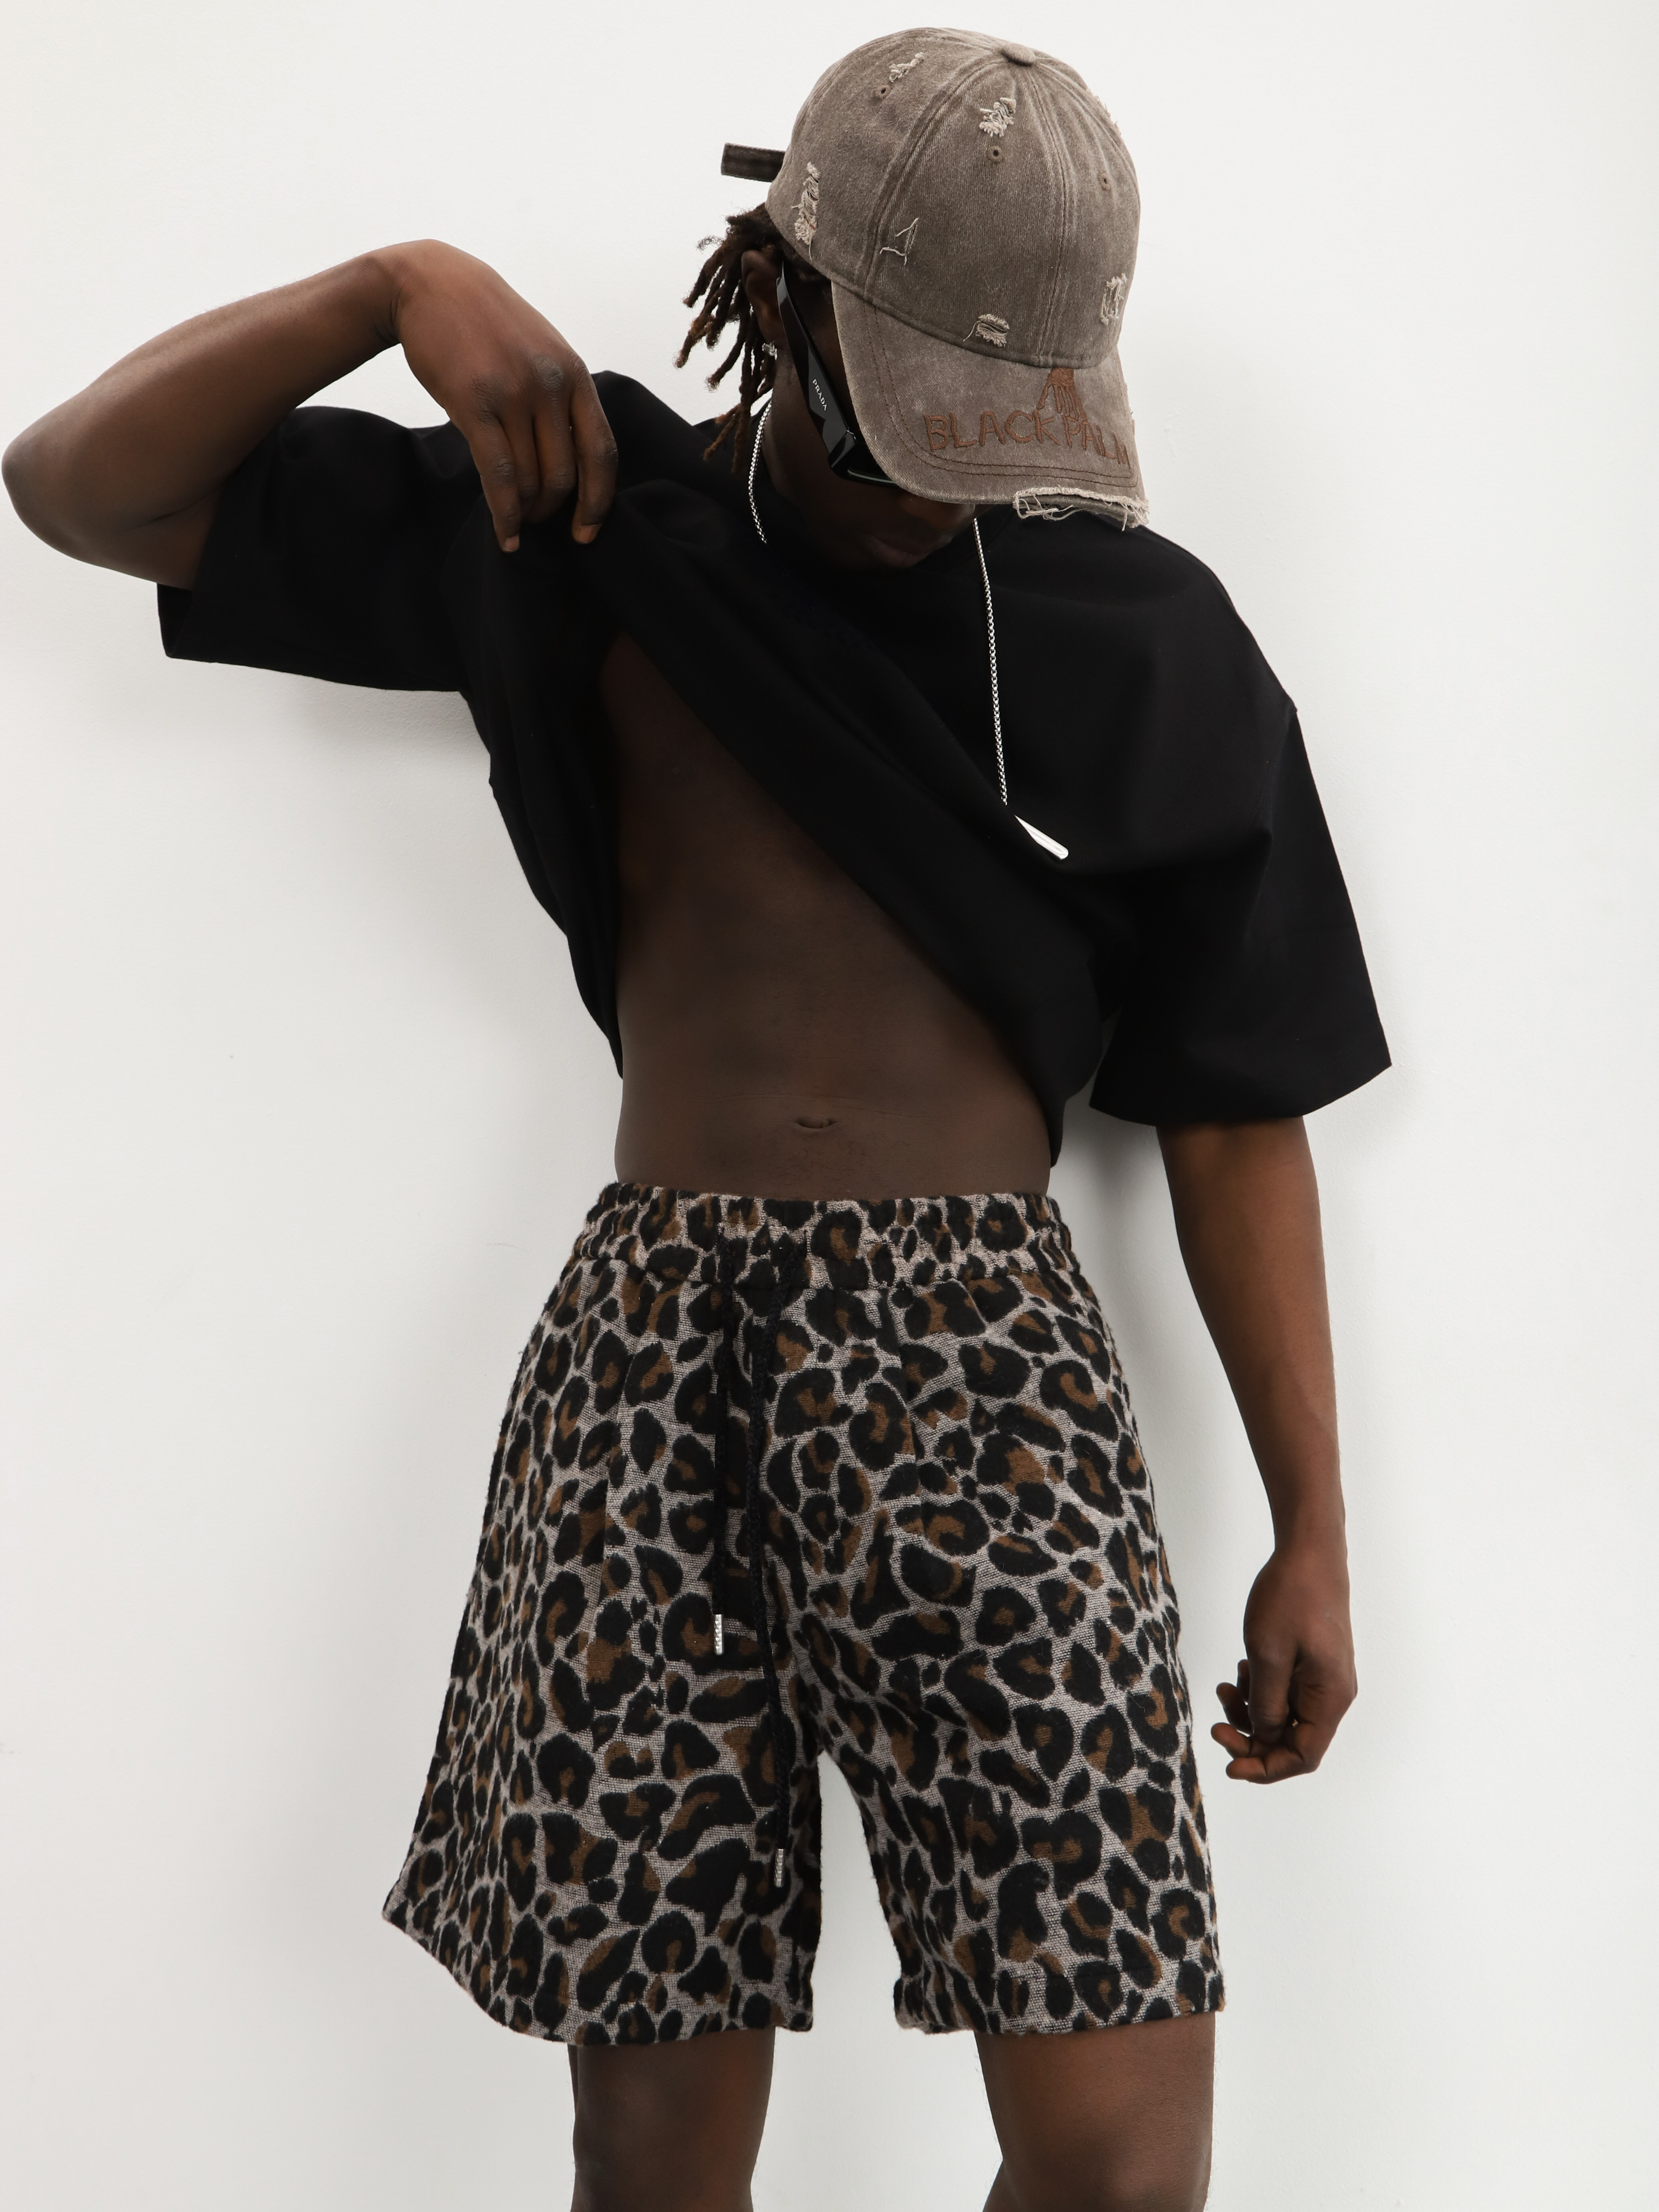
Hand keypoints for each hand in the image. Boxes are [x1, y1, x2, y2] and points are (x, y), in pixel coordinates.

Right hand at [381, 240, 616, 552]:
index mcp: (574, 374)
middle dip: (554, 510)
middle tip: (539, 520)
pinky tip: (505, 534)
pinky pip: (500, 475)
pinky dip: (505, 514)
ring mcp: (514, 393)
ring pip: (532, 479)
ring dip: (526, 512)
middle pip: (565, 474)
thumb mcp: (540, 351)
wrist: (429, 284)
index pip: (602, 452)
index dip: (599, 501)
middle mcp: (550, 384)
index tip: (588, 530)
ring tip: (517, 521)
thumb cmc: (485, 324)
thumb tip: (574, 459)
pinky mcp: (475, 403)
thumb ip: (561, 398)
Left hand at [1212, 1535, 1355, 1782]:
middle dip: (1251, 1739)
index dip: (1266, 1768)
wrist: (1309, 1551)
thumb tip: (1263, 1740)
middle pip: (1292, 1740)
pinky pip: (1284, 1692)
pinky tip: (1242, 1669)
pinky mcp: (1312, 1663)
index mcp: (1330, 1698)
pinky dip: (1259, 1690)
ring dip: (1250, 1712)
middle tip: (1216, 1725)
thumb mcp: (1269, 1655)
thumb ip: (1265, 1704)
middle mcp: (1332, 1694)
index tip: (1230, 1766)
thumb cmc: (1291, 1598)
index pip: (1303, 1756)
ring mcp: (1323, 1678)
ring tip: (1225, 1688)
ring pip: (1284, 1717)